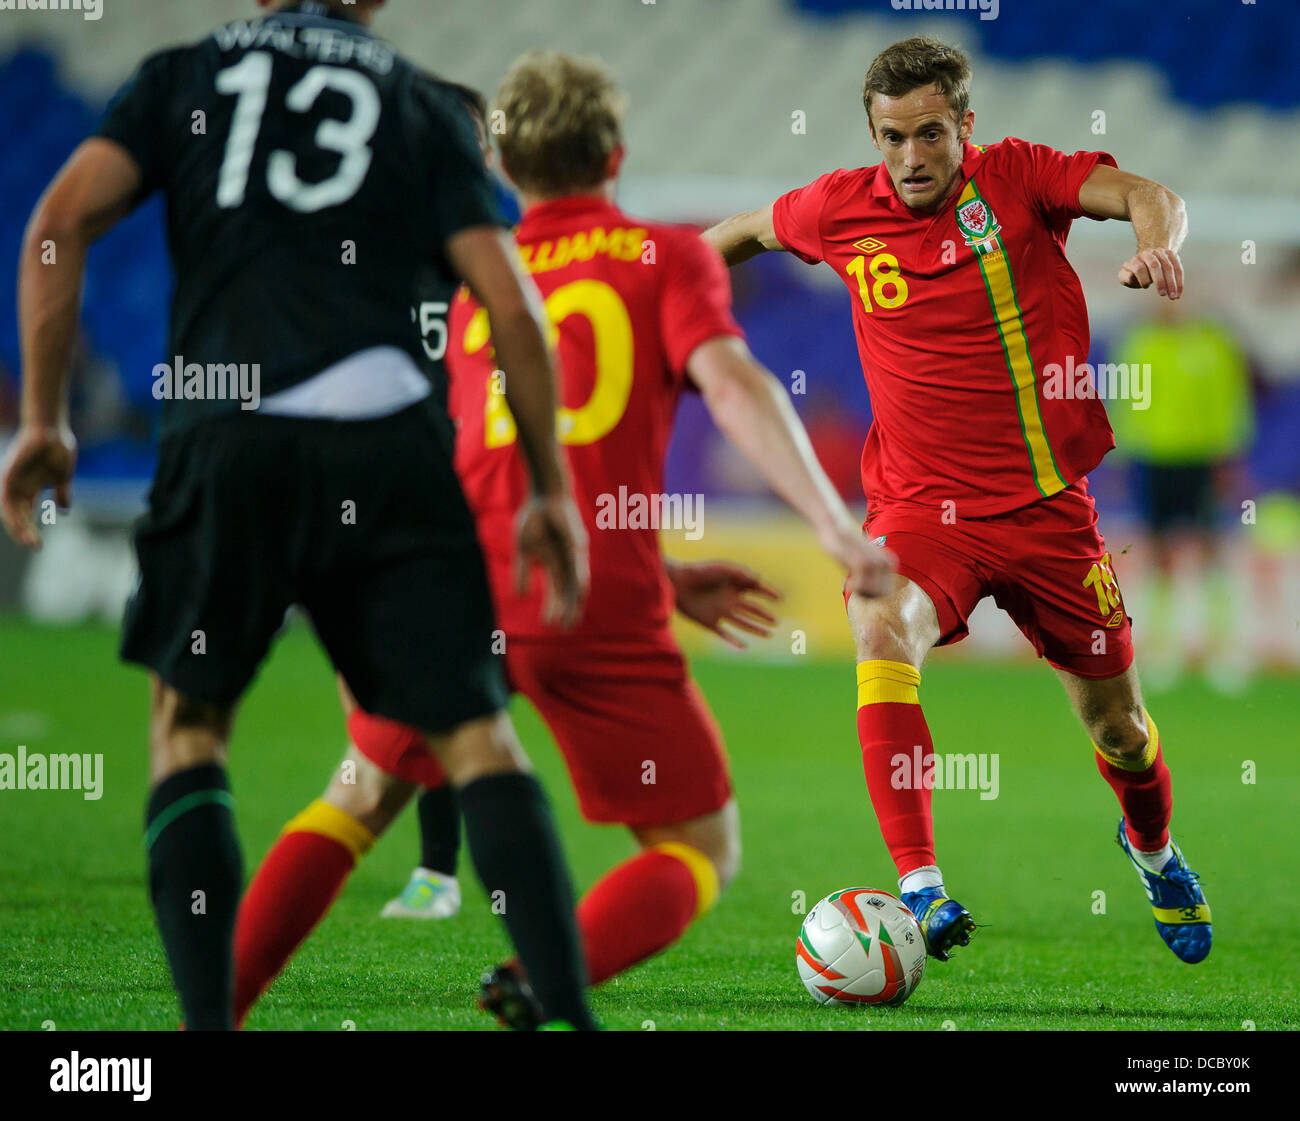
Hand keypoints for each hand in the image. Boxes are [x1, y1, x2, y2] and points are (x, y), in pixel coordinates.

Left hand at [1, 425, 76, 548]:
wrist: (52, 428)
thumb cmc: (58, 448)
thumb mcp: (63, 476)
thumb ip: (62, 492)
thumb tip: (64, 509)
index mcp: (32, 489)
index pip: (27, 515)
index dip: (31, 530)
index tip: (38, 546)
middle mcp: (19, 487)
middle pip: (18, 516)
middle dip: (24, 532)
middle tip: (34, 546)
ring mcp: (13, 481)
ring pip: (9, 510)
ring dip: (17, 526)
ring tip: (27, 539)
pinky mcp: (9, 474)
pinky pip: (6, 497)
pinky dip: (10, 511)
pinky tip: (16, 522)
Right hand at [514, 491, 588, 627]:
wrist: (543, 497)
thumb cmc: (534, 520)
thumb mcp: (524, 550)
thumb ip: (522, 572)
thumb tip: (519, 597)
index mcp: (552, 565)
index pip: (555, 592)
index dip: (553, 607)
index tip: (549, 624)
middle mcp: (566, 563)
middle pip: (569, 592)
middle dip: (568, 610)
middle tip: (566, 629)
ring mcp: (573, 555)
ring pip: (576, 583)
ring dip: (575, 601)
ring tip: (573, 617)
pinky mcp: (578, 544)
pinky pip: (580, 565)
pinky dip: (580, 579)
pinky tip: (581, 592)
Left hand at [668, 559, 780, 648]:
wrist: (676, 583)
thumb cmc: (698, 572)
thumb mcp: (722, 568)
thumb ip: (741, 573)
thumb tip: (759, 579)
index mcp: (733, 584)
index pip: (756, 589)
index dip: (769, 592)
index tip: (780, 598)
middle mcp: (728, 599)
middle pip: (752, 609)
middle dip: (765, 615)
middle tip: (777, 621)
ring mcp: (719, 611)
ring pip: (742, 623)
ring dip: (756, 628)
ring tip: (769, 634)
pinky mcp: (708, 622)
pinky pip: (724, 634)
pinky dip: (734, 641)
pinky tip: (744, 647)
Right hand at [821, 523, 894, 597]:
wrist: (835, 531)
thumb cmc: (847, 551)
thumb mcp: (865, 563)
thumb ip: (874, 577)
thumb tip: (876, 598)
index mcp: (890, 562)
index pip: (886, 592)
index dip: (871, 593)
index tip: (860, 584)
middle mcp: (886, 562)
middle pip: (879, 595)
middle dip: (865, 594)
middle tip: (854, 585)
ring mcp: (875, 563)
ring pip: (870, 593)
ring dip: (858, 591)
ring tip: (850, 581)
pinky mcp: (862, 563)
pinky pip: (859, 587)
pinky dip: (852, 587)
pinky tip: (847, 580)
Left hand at [1118, 247, 1182, 298]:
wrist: (1145, 261)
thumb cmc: (1133, 274)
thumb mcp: (1125, 276)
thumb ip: (1125, 277)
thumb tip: (1132, 277)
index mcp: (1136, 259)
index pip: (1139, 267)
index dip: (1143, 278)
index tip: (1145, 287)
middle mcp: (1149, 253)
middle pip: (1155, 265)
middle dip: (1159, 281)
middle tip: (1162, 294)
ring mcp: (1161, 252)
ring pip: (1169, 266)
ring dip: (1172, 283)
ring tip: (1173, 297)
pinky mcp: (1172, 255)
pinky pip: (1178, 267)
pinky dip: (1179, 280)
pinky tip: (1179, 292)